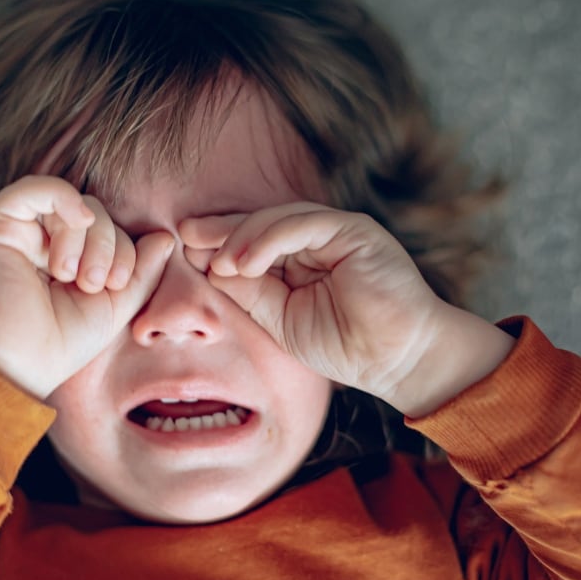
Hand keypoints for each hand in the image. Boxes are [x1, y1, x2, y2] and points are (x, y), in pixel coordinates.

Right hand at [0, 176, 173, 397]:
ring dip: (85, 235)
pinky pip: (34, 187)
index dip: (122, 248)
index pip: (105, 231)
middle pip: (90, 213)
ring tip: (73, 276)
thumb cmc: (61, 345)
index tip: (116, 285)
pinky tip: (79, 221)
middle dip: (106, 243)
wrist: (16, 368)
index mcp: (63, 259)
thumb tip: (167, 237)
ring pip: (67, 202)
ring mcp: (14, 232)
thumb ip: (140, 272)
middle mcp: (36, 242)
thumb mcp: (114, 306)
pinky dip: (64, 197)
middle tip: (94, 283)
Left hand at [179, 203, 512, 415]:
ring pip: (278, 218)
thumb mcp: (280, 319)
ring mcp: (337, 231)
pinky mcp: (355, 231)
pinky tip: (244, 262)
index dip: (218, 242)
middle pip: (261, 221)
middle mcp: (318, 238)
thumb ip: (250, 292)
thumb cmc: (345, 346)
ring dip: (241, 238)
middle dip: (220, 229)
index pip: (253, 240)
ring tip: (217, 262)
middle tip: (184, 235)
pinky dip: (269, 239)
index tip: (183, 251)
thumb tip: (209, 269)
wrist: (397, 361)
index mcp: (301, 257)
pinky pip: (304, 224)